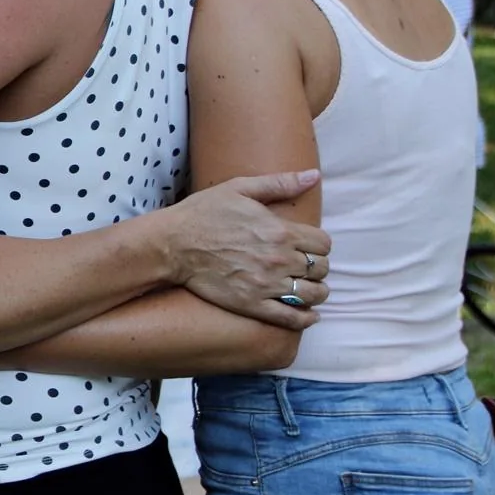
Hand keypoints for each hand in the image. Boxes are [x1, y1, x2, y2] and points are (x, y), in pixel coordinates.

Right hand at [170, 170, 332, 330]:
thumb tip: (314, 176)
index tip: (308, 247)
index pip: (323, 244)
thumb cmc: (202, 213)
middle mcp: (279, 259)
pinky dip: (305, 318)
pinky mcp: (252, 305)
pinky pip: (291, 319)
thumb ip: (280, 183)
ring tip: (306, 288)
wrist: (172, 244)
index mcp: (280, 231)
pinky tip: (307, 314)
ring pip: (312, 294)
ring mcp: (266, 285)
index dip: (318, 245)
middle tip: (304, 267)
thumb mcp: (239, 188)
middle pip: (321, 269)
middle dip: (317, 267)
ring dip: (315, 291)